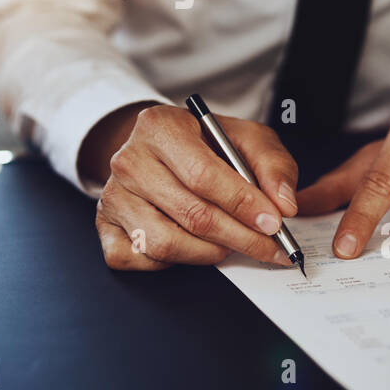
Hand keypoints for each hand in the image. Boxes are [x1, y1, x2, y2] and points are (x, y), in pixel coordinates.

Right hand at [84, 103, 299, 270]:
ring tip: (230, 243)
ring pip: (165, 244)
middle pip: (190, 214)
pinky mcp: (104, 226)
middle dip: (239, 237)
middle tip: (269, 247)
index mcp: (159, 127)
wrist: (159, 149)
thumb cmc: (204, 145)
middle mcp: (128, 160)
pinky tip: (190, 246)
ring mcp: (112, 196)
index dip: (243, 204)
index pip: (203, 175)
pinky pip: (139, 260)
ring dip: (209, 253)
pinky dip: (171, 263)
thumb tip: (284, 205)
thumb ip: (272, 165)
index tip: (275, 223)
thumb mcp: (244, 138)